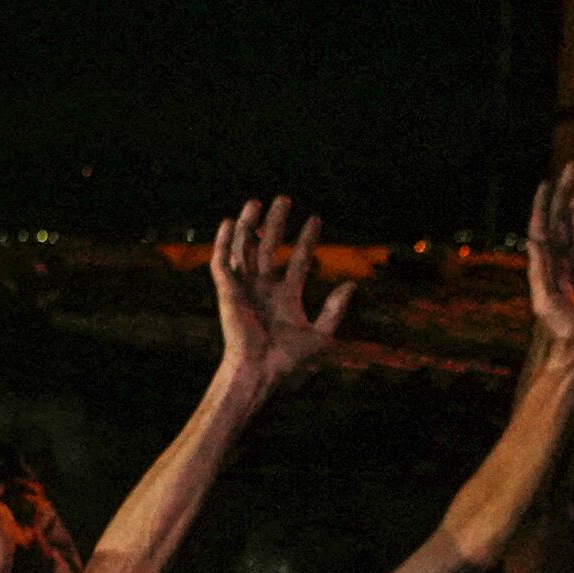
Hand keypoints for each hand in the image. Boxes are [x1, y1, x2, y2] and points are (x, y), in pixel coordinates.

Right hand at [210, 197, 352, 389]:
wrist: (260, 373)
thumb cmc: (289, 362)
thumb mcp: (321, 336)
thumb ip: (335, 310)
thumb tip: (351, 284)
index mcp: (285, 297)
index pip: (297, 260)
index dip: (307, 240)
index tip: (316, 220)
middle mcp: (264, 289)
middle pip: (268, 247)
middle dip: (276, 223)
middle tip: (285, 199)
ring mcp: (245, 289)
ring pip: (244, 249)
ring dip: (249, 225)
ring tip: (257, 202)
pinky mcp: (227, 292)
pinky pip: (222, 263)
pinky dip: (223, 242)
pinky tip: (229, 222)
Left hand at [527, 160, 573, 355]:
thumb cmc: (560, 327)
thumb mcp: (546, 299)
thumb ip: (540, 269)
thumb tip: (533, 239)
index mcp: (548, 258)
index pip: (543, 224)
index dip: (544, 202)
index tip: (548, 181)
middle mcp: (565, 254)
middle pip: (569, 214)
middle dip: (573, 188)